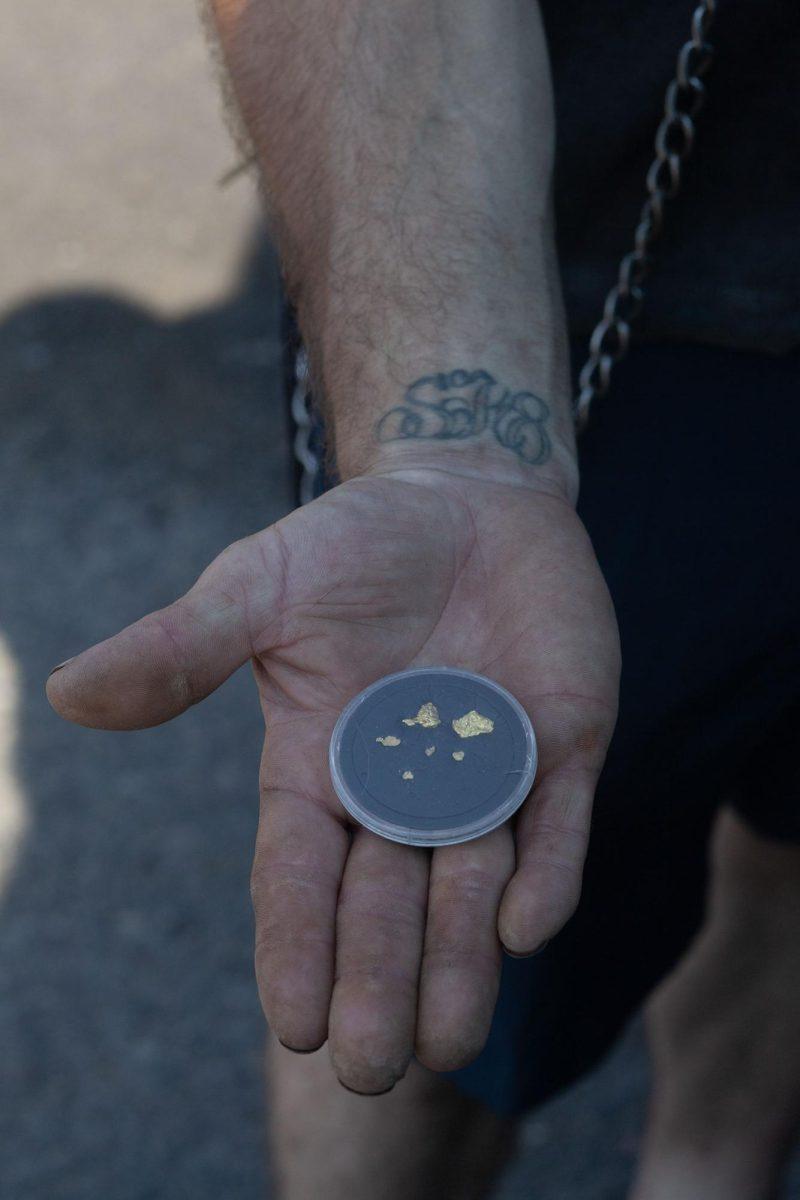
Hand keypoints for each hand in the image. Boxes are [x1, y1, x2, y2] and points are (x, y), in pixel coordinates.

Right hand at [46, 465, 619, 1093]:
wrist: (467, 497)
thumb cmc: (355, 543)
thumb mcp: (260, 588)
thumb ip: (181, 648)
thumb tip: (66, 693)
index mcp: (321, 766)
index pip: (300, 873)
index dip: (295, 943)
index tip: (293, 1021)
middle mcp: (402, 789)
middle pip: (386, 903)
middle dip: (378, 980)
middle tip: (373, 1065)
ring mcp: (486, 772)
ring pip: (471, 886)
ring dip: (461, 960)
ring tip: (448, 1040)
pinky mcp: (562, 747)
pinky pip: (555, 824)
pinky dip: (544, 874)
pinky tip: (524, 929)